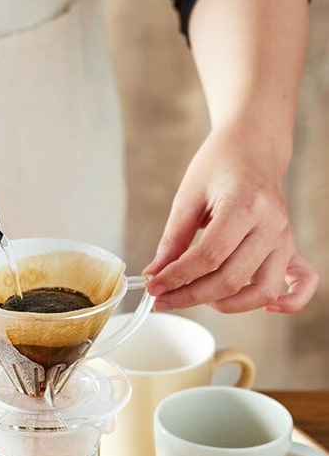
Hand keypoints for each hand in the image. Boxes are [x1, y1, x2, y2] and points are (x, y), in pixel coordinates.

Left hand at [143, 124, 319, 313]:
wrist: (253, 147)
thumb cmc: (219, 166)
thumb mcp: (187, 196)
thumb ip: (173, 239)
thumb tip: (155, 273)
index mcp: (244, 205)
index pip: (208, 256)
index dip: (177, 277)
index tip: (153, 286)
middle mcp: (271, 225)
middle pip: (232, 278)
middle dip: (191, 295)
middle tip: (163, 299)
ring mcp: (286, 238)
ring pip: (262, 289)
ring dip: (227, 305)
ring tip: (196, 298)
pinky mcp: (292, 246)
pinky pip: (303, 283)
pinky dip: (289, 302)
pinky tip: (265, 308)